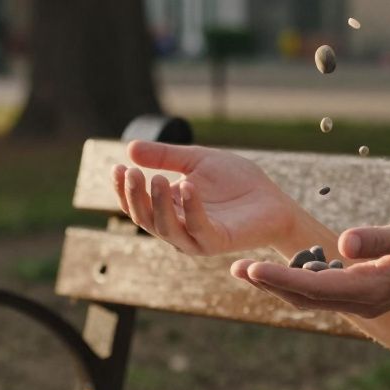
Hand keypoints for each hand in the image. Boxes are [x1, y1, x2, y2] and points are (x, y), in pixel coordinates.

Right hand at [114, 140, 298, 255]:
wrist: (273, 198)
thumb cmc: (236, 181)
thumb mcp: (197, 160)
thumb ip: (165, 157)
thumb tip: (129, 148)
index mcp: (169, 211)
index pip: (137, 205)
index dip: (123, 189)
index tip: (116, 167)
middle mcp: (178, 228)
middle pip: (145, 218)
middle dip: (135, 195)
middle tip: (131, 171)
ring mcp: (196, 238)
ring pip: (166, 227)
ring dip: (157, 204)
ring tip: (156, 178)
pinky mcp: (217, 241)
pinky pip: (198, 228)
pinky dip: (190, 208)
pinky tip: (187, 186)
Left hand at [230, 211, 389, 317]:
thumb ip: (381, 238)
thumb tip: (343, 243)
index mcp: (374, 288)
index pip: (317, 287)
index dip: (281, 279)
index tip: (252, 269)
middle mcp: (365, 301)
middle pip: (307, 299)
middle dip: (270, 285)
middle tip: (235, 268)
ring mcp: (364, 300)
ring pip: (313, 298)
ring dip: (280, 285)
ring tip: (247, 270)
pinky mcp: (365, 292)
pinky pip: (324, 292)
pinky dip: (299, 282)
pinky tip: (283, 269)